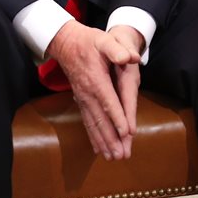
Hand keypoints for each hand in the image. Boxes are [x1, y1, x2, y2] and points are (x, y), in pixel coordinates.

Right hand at [46, 21, 142, 159]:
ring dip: (102, 142)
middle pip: (100, 119)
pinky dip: (93, 137)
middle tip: (121, 155)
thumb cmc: (89, 41)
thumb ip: (116, 49)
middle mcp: (88, 94)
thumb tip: (131, 57)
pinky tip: (98, 149)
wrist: (66, 43)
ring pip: (93, 125)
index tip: (126, 133)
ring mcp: (83, 99)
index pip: (109, 101)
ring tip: (111, 157)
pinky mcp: (81, 101)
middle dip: (111, 138)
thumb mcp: (104, 39)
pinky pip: (87, 122)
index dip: (117, 117)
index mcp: (96, 80)